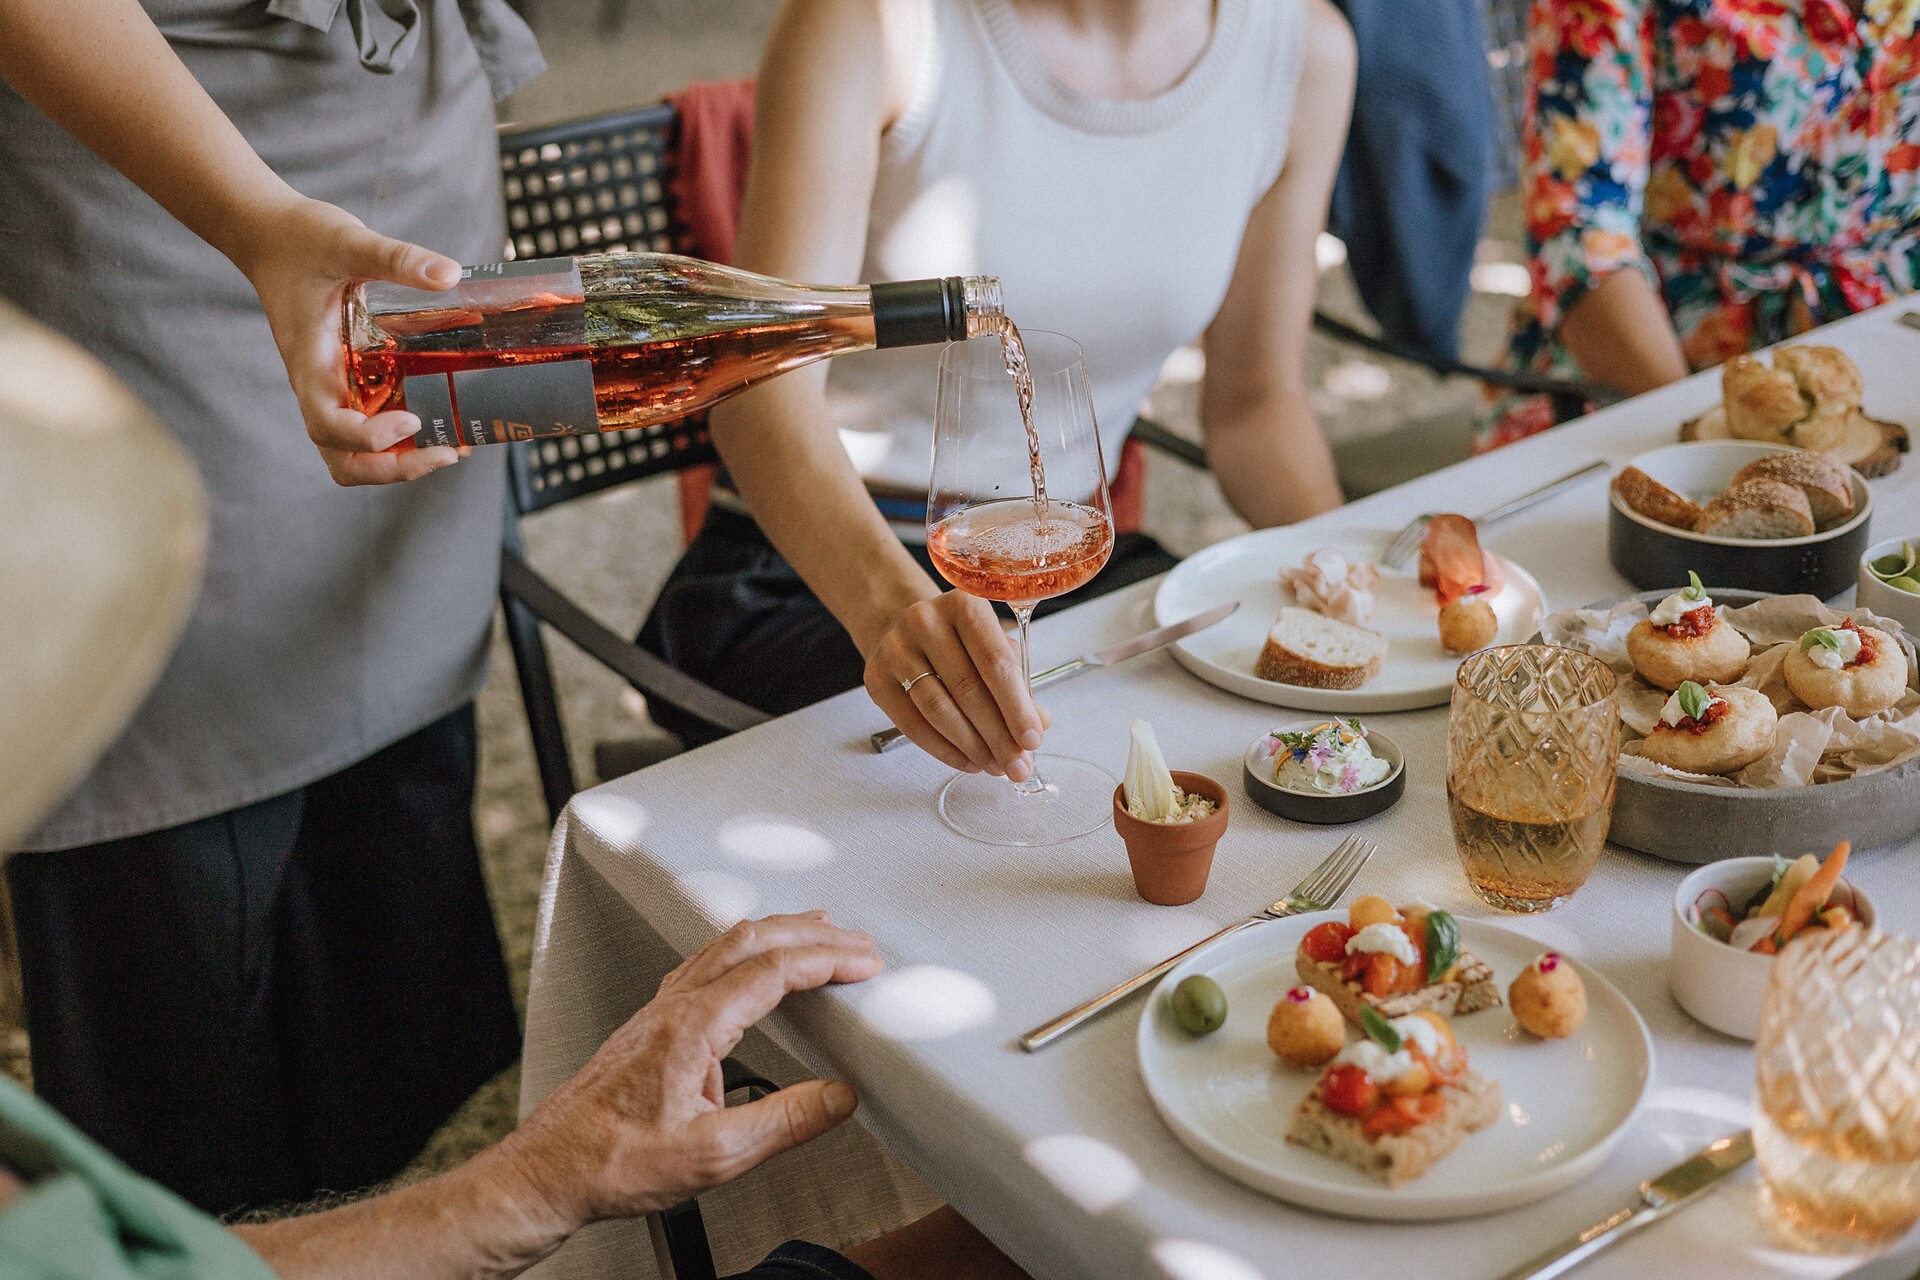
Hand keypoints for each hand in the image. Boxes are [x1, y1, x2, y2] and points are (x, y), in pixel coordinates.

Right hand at [232, 196, 464, 484]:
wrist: (269, 234)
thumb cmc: (299, 238)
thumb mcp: (348, 240)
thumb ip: (396, 257)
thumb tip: (450, 273)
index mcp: (311, 363)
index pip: (328, 426)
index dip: (369, 437)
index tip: (412, 418)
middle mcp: (320, 386)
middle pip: (344, 459)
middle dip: (393, 468)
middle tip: (446, 451)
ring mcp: (333, 388)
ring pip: (355, 453)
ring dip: (400, 462)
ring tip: (451, 448)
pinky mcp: (347, 381)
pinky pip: (370, 426)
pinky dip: (403, 439)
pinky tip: (446, 421)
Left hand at [498, 912, 880, 1230]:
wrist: (549, 1170)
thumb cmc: (612, 1163)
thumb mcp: (714, 1155)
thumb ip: (784, 1122)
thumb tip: (839, 1098)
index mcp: (693, 1026)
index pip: (774, 970)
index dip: (828, 961)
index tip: (865, 964)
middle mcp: (675, 1006)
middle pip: (753, 941)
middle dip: (812, 934)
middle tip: (855, 942)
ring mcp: (659, 1009)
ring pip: (726, 944)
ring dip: (779, 932)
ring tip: (816, 931)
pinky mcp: (651, 1023)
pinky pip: (705, 962)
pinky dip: (745, 948)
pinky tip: (750, 963)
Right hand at [862, 591, 1048, 780]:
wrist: (897, 624)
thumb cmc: (955, 639)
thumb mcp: (992, 646)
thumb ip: (1018, 682)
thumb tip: (1039, 723)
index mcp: (963, 606)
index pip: (995, 662)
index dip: (1016, 706)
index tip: (1033, 739)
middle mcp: (925, 621)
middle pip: (967, 689)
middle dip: (998, 736)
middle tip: (1018, 765)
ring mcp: (896, 649)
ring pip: (939, 710)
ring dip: (973, 747)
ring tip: (996, 766)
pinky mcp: (876, 679)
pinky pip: (913, 725)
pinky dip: (944, 750)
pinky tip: (968, 761)